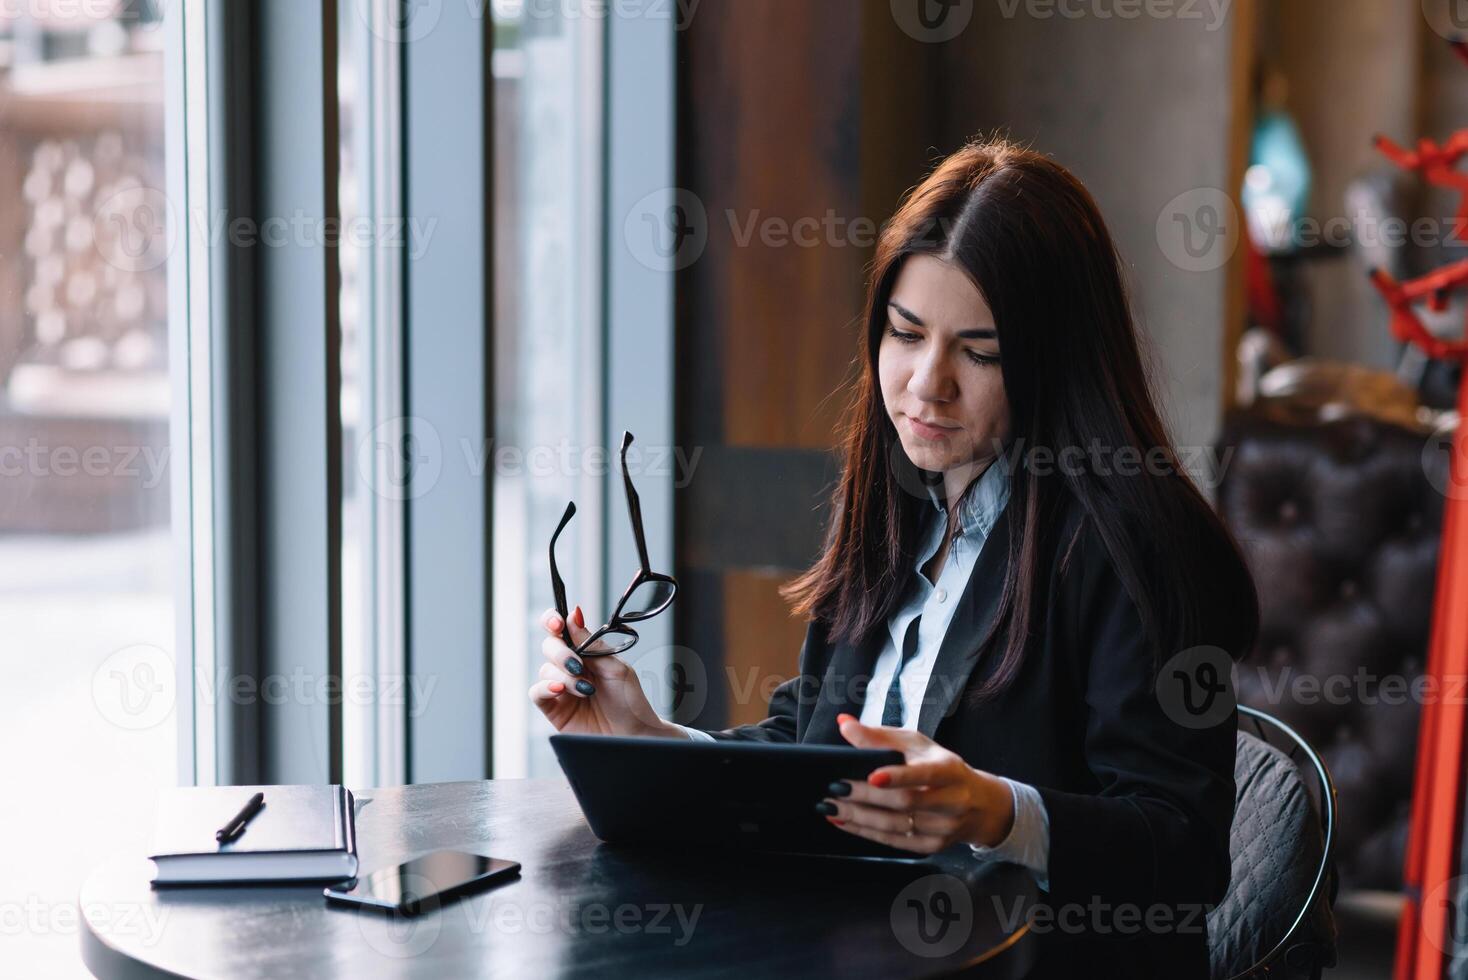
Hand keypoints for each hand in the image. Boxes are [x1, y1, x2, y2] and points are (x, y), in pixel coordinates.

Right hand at [528, 606, 683, 739]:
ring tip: (586, 688)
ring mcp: (561, 687)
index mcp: (586, 652)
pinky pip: (537, 692)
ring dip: (565, 675)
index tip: (558, 622)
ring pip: (545, 669)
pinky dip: (546, 687)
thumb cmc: (629, 701)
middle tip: (578, 664)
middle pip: (549, 646)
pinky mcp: (554, 709)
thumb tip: (573, 615)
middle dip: (561, 652)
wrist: (634, 734)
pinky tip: (561, 689)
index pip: (562, 629)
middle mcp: (570, 667)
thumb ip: (591, 644)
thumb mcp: (615, 666)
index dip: (554, 620)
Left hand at [819, 714, 1013, 853]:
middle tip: (835, 787)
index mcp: (949, 770)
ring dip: (859, 817)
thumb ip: (880, 735)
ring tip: (831, 807)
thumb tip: (845, 723)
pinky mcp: (931, 846)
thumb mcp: (918, 744)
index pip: (925, 774)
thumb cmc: (941, 767)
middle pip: (905, 802)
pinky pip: (894, 842)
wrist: (979, 804)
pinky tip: (845, 822)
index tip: (872, 775)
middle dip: (866, 796)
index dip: (899, 776)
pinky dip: (865, 833)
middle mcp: (951, 801)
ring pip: (896, 826)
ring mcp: (943, 828)